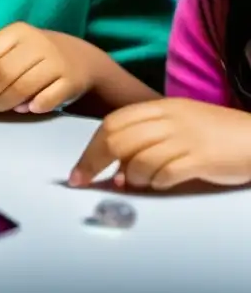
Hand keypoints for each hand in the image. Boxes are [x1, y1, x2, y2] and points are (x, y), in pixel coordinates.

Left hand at [0, 23, 93, 119]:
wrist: (81, 59)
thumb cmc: (33, 60)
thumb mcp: (9, 55)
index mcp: (14, 33)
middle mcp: (35, 43)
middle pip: (0, 72)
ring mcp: (56, 60)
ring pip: (22, 85)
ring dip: (3, 102)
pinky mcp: (72, 80)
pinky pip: (49, 97)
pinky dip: (34, 105)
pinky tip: (25, 109)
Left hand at [69, 98, 250, 189]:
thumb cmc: (214, 133)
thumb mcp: (176, 125)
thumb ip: (146, 139)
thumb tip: (116, 167)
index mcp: (160, 108)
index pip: (113, 123)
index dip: (90, 148)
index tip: (78, 170)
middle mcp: (169, 119)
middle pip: (118, 139)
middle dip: (95, 162)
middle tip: (85, 181)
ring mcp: (185, 138)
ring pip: (138, 158)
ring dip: (130, 176)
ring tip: (136, 182)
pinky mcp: (201, 159)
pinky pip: (166, 173)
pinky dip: (156, 182)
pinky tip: (160, 184)